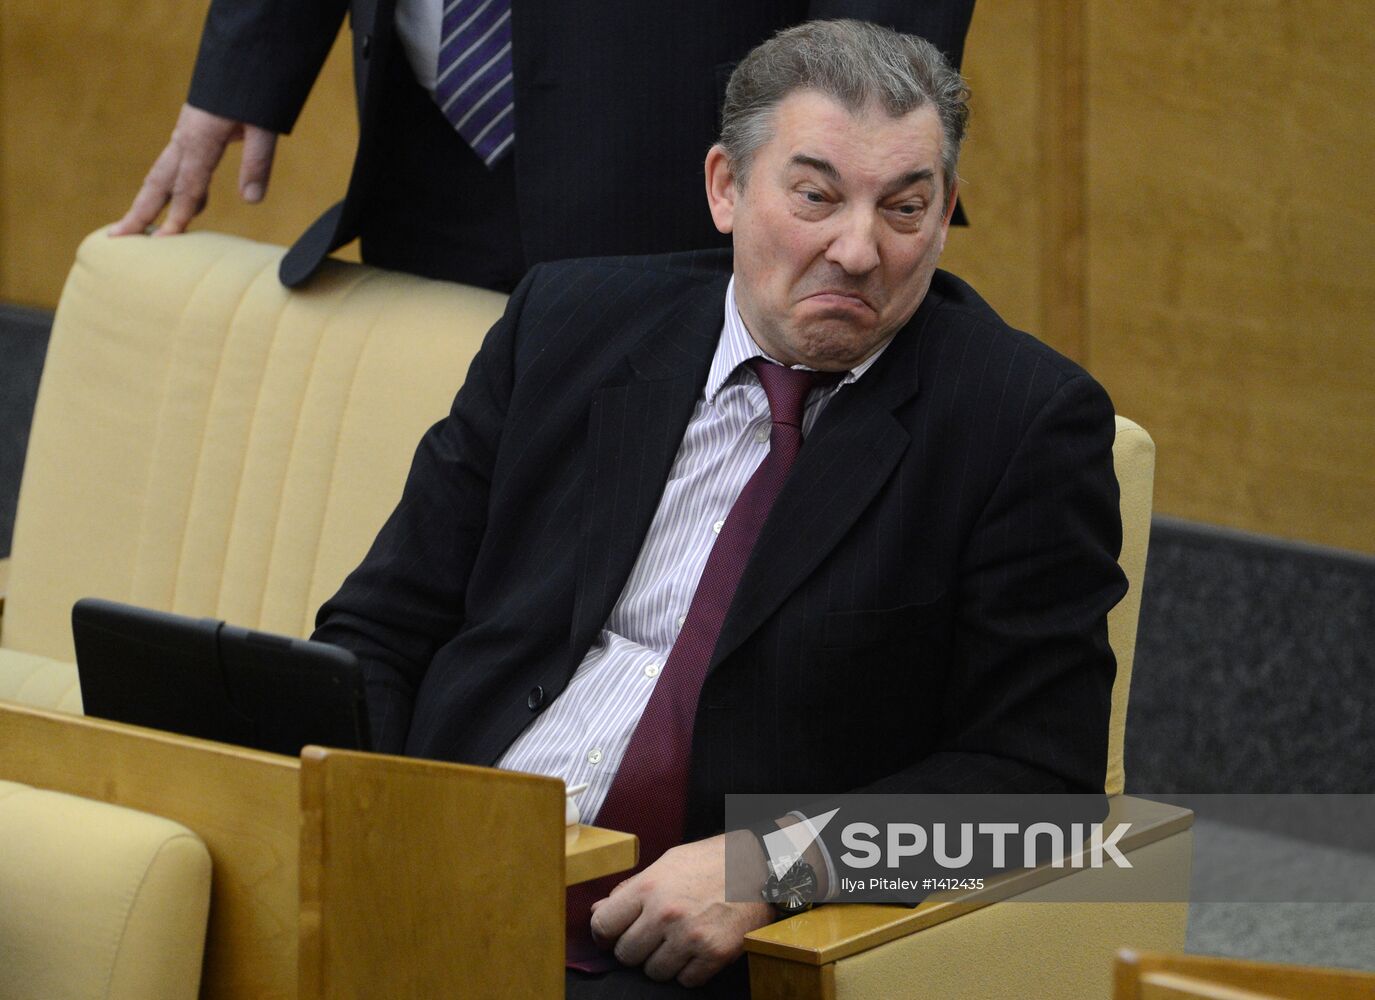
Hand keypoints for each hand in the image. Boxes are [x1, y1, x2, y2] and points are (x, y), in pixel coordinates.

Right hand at [110, 103, 277, 236]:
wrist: (243, 55)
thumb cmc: (255, 91)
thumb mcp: (264, 127)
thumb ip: (257, 162)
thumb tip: (251, 201)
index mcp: (200, 139)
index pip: (186, 187)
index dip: (176, 216)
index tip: (163, 242)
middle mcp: (185, 138)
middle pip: (158, 182)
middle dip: (139, 212)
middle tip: (116, 238)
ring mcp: (185, 134)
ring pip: (162, 174)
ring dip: (150, 202)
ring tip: (140, 230)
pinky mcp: (191, 131)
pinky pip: (177, 166)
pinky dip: (175, 189)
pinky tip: (187, 207)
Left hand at [588, 834, 773, 987]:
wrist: (760, 863)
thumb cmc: (710, 861)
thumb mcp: (666, 863)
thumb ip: (630, 889)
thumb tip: (598, 912)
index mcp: (649, 886)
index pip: (603, 925)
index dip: (605, 934)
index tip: (612, 935)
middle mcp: (666, 913)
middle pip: (626, 955)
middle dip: (635, 948)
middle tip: (651, 936)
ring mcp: (690, 936)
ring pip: (654, 972)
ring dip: (662, 961)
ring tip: (677, 940)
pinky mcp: (714, 954)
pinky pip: (685, 981)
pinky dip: (689, 970)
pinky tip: (697, 948)